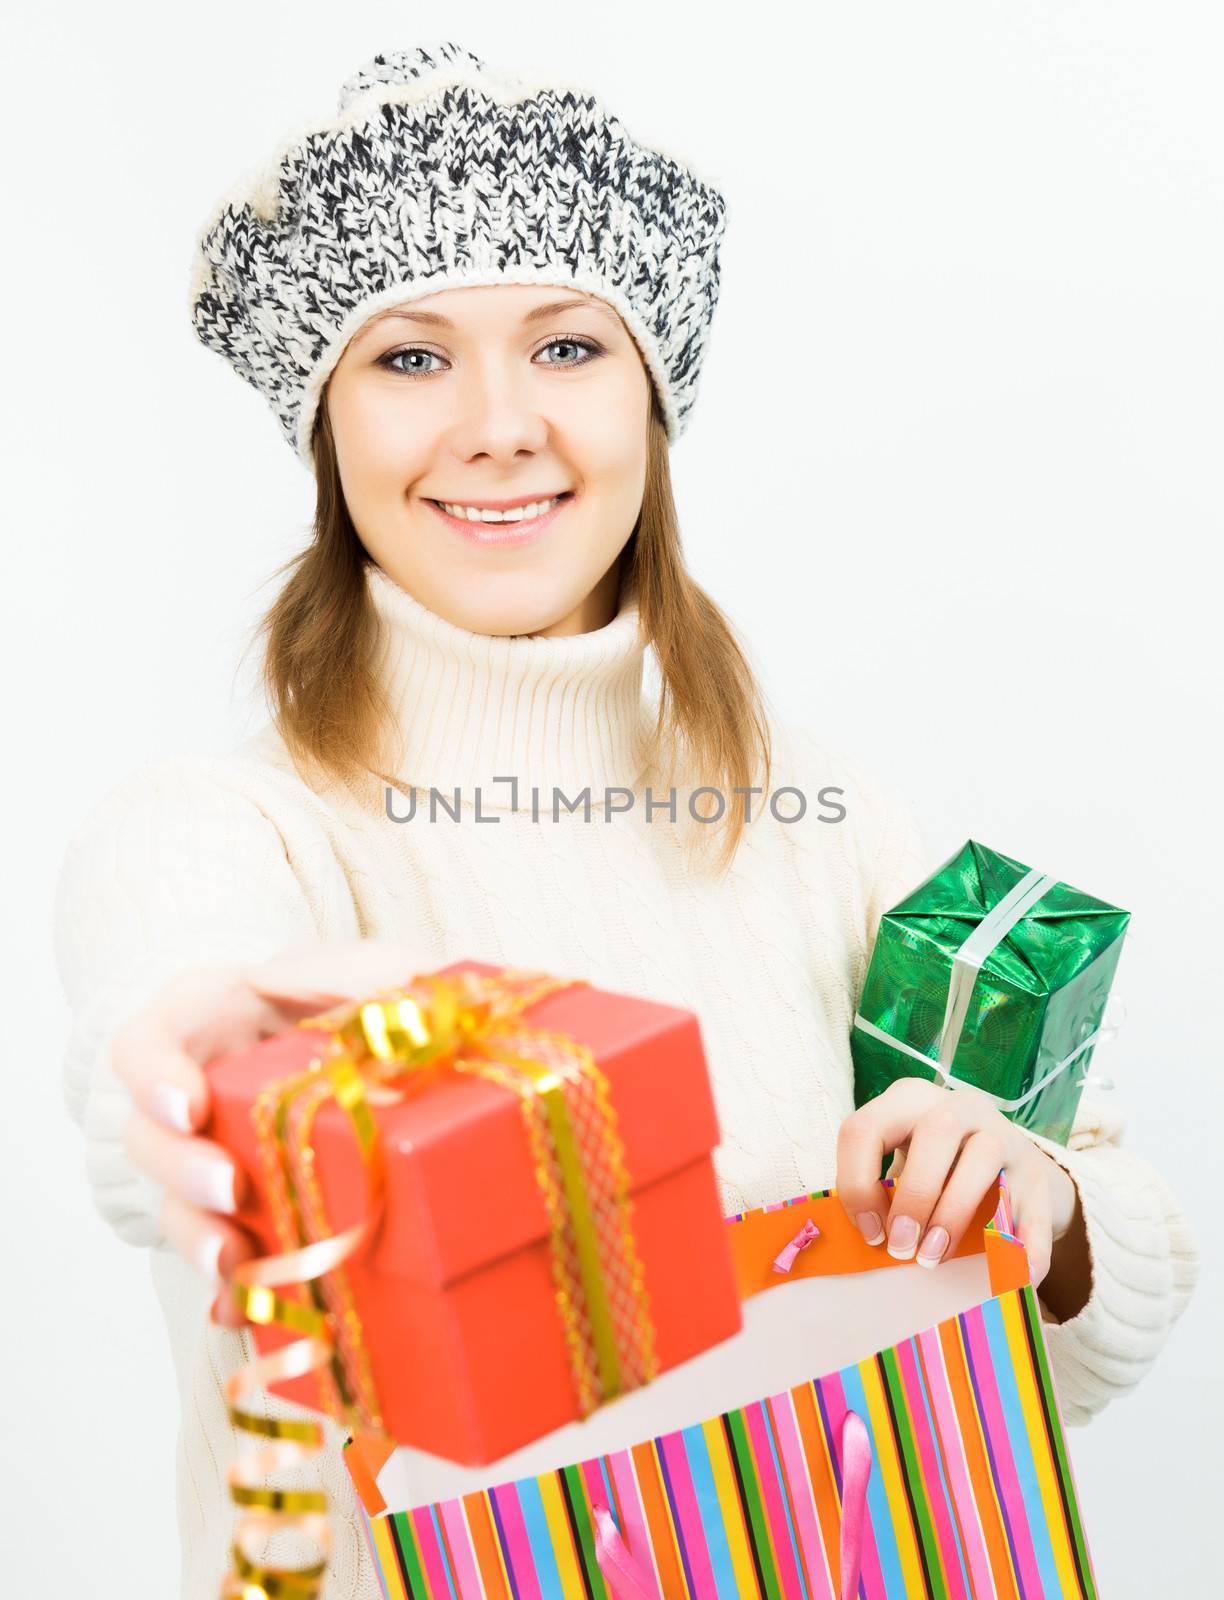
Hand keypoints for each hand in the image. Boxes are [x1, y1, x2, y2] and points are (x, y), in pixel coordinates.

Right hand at [112, 939, 425, 1326]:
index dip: (153, 1077)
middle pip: (148, 1138)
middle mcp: (196, 1096)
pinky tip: (244, 1306)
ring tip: (234, 1262)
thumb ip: (347, 970)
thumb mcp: (363, 971)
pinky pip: (225, 1262)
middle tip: (231, 1189)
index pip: (144, 1045)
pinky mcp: (249, 1216)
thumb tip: (312, 987)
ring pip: (174, 1207)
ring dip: (198, 1238)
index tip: (190, 1105)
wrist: (391, 1059)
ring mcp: (214, 1159)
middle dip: (182, 1169)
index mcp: (208, 1026)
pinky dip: (233, 1290)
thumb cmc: (359, 1001)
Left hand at [835, 1076, 1080, 1287]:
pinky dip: (1025, 1245)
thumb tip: (867, 1237)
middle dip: (913, 1194)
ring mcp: (1004, 1134)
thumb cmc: (938, 1168)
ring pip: (985, 1155)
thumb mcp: (905, 1161)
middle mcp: (958, 1106)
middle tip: (901, 1246)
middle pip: (936, 1130)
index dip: (858, 1185)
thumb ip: (883, 1186)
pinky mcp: (1037, 1173)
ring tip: (934, 1256)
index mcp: (909, 1100)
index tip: (869, 1233)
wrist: (1010, 1166)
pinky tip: (1016, 1276)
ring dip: (955, 1211)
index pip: (866, 1128)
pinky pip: (1033, 1208)